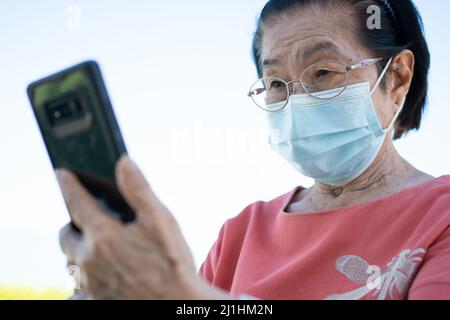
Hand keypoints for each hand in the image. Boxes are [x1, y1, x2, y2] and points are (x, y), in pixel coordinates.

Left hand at [58, 156, 230, 299]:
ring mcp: (89, 284)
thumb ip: (139, 189)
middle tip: (85, 220)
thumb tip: (124, 162)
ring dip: (78, 251)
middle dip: (72, 225)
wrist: (176, 304)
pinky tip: (100, 276)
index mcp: (103, 235)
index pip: (76, 202)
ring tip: (95, 248)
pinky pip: (77, 289)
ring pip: (71, 263)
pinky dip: (83, 280)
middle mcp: (89, 260)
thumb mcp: (160, 220)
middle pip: (65, 237)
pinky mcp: (95, 300)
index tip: (61, 173)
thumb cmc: (172, 263)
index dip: (68, 184)